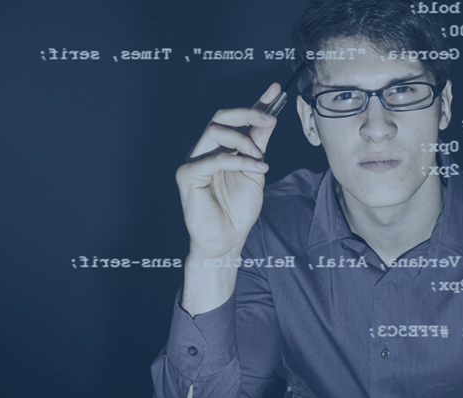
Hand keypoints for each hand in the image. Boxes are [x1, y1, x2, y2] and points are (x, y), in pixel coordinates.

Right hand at [176, 83, 280, 261]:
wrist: (227, 241)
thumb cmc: (238, 211)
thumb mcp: (256, 172)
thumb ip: (259, 145)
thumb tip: (269, 118)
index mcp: (219, 148)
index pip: (235, 120)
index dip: (254, 103)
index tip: (275, 90)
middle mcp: (204, 151)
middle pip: (220, 117)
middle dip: (248, 114)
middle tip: (270, 120)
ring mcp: (193, 161)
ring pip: (215, 132)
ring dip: (243, 141)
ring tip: (261, 159)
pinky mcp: (187, 176)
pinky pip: (213, 159)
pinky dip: (238, 162)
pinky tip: (256, 170)